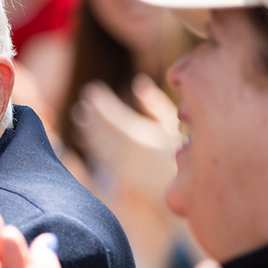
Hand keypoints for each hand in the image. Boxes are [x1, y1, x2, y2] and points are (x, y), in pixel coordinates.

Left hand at [73, 76, 178, 201]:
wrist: (187, 184)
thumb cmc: (182, 149)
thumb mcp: (173, 124)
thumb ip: (155, 104)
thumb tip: (139, 83)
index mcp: (144, 136)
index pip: (116, 117)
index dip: (102, 103)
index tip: (91, 90)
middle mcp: (131, 153)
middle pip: (104, 132)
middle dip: (91, 117)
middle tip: (81, 105)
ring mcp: (125, 168)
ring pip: (100, 147)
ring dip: (87, 132)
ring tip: (79, 118)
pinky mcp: (122, 179)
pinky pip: (102, 159)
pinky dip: (92, 146)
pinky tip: (83, 137)